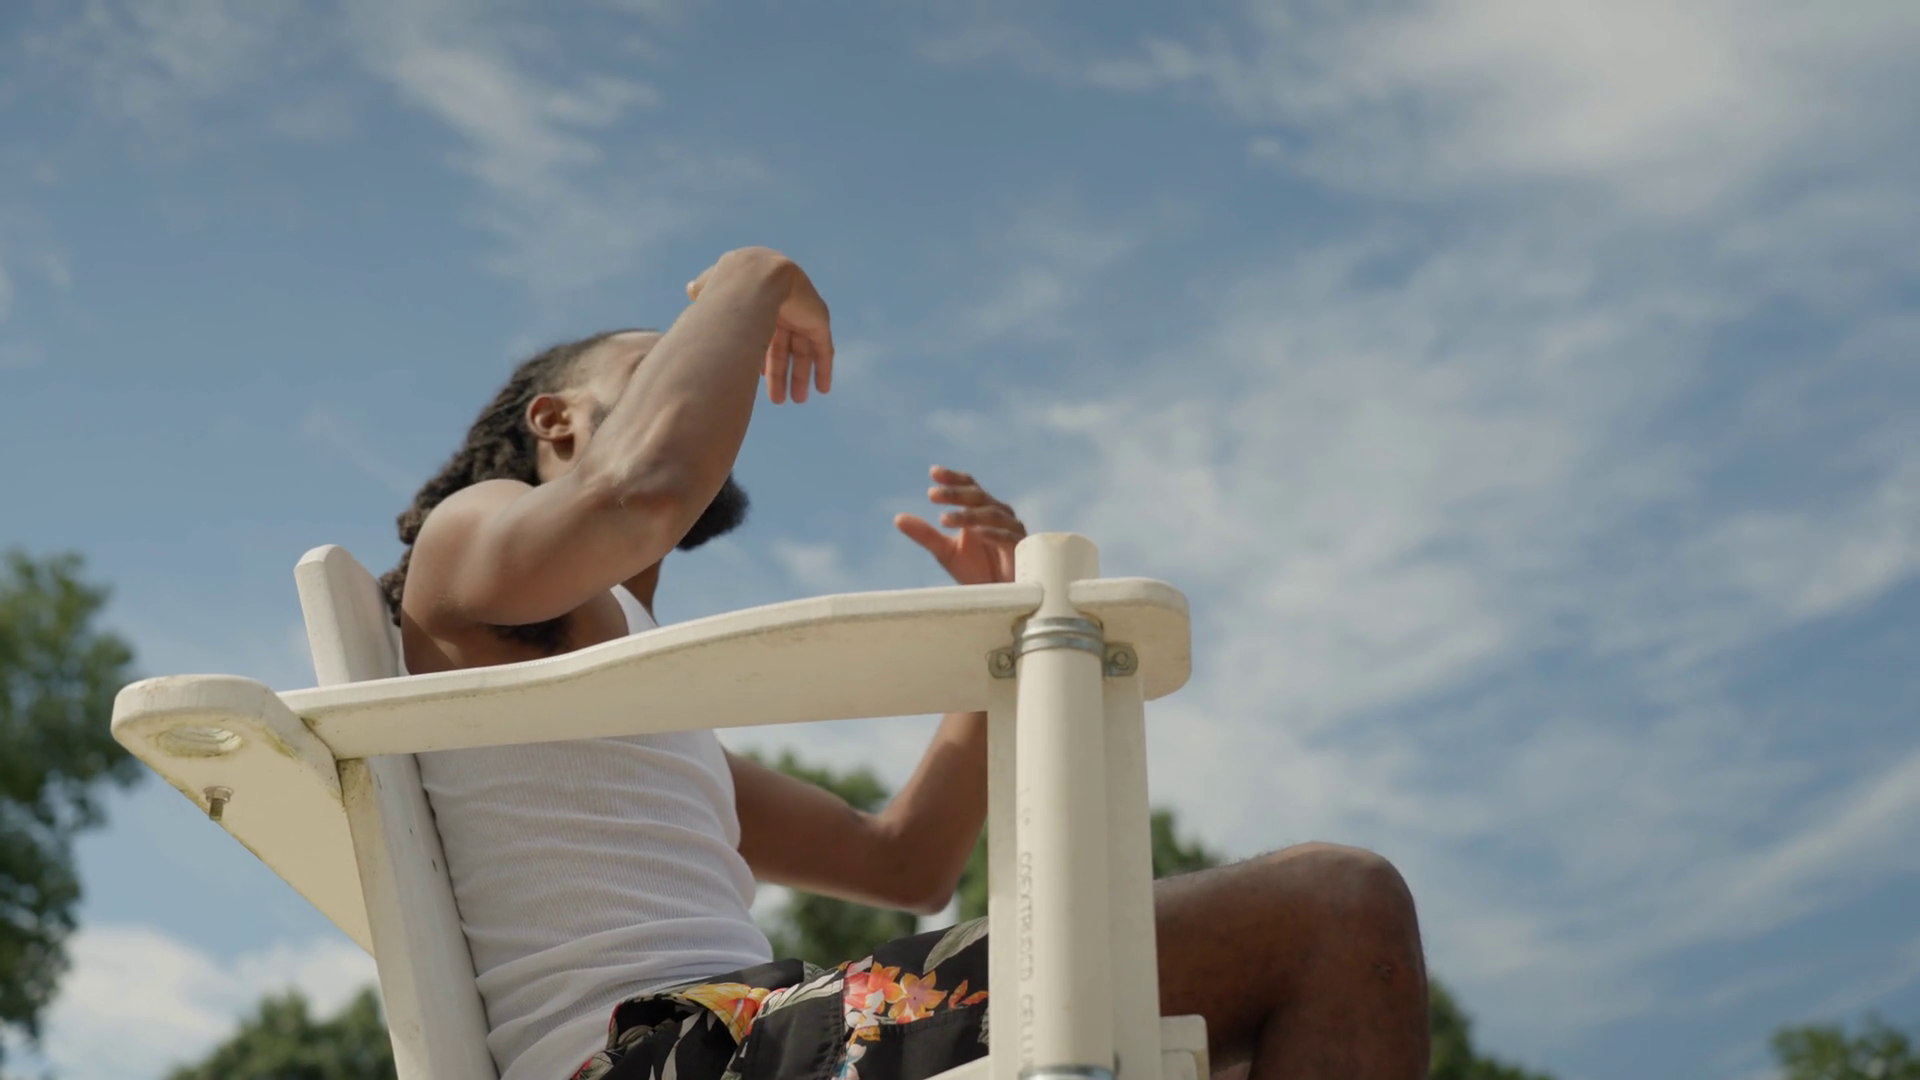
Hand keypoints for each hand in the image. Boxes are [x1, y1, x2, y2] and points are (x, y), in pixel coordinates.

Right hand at [688, 248, 832, 404]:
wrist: (753, 278)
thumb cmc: (725, 285)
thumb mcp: (708, 290)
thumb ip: (702, 290)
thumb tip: (692, 290)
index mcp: (760, 302)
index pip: (764, 334)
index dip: (761, 357)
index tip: (758, 377)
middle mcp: (782, 308)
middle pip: (784, 347)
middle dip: (781, 374)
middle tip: (779, 400)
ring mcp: (803, 312)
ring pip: (803, 351)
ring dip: (800, 376)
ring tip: (798, 400)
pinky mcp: (819, 319)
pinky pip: (824, 349)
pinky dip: (824, 369)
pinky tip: (823, 389)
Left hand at [894, 466, 1026, 585]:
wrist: (999, 597)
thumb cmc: (976, 571)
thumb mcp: (945, 551)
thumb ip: (925, 534)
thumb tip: (898, 518)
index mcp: (980, 510)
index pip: (968, 486)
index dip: (953, 478)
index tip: (933, 472)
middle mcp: (997, 514)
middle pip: (977, 496)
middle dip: (955, 494)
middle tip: (932, 494)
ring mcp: (1011, 529)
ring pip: (991, 514)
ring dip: (967, 515)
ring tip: (944, 519)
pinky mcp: (1021, 547)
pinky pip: (1006, 536)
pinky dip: (991, 533)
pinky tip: (976, 533)